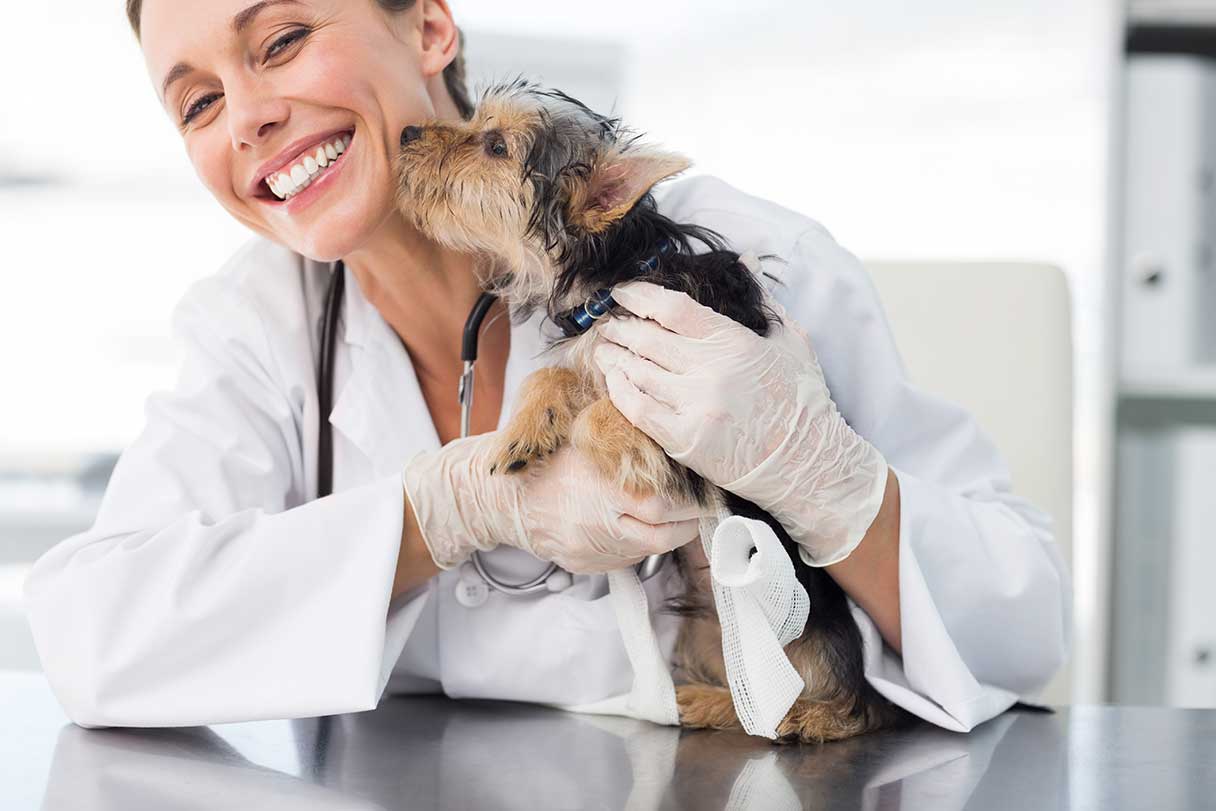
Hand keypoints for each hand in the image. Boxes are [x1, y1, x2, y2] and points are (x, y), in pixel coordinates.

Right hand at [400, 431, 701, 573]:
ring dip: (666, 534)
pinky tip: (636, 525)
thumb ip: (621, 437)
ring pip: (648, 551)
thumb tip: (666, 430)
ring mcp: (592, 551)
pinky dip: (639, 544)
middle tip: (698, 507)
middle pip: (664, 535)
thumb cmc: (544, 462)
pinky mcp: (586, 565)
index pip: (662, 505)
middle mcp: (598, 525)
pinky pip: (626, 560)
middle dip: (687, 522)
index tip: (702, 490)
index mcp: (600, 489)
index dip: (690, 501)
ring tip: (673, 515)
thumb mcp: (582, 438)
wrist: (502, 499)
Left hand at [591, 279, 887, 565]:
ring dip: (614, 357)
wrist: (806, 461)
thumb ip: (763, 301)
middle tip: (608, 323)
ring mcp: (694, 407)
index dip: (640, 295)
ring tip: (603, 349)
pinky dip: (619, 391)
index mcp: (733, 342)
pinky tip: (613, 381)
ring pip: (637, 372)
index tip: (623, 292)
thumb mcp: (791, 341)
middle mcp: (709, 371)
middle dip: (621, 327)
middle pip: (646, 338)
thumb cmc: (800, 400)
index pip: (673, 308)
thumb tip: (746, 261)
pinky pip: (637, 409)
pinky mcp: (684, 440)